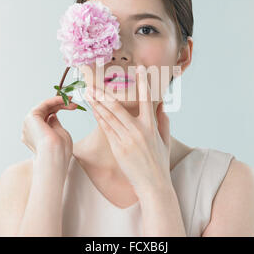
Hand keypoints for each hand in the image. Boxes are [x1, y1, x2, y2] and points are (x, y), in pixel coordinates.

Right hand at [21, 95, 77, 165]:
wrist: (54, 155)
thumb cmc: (60, 150)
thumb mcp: (60, 134)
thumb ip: (55, 125)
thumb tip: (52, 115)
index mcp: (37, 136)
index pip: (47, 117)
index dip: (59, 110)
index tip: (73, 106)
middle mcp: (30, 130)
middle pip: (46, 111)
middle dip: (61, 105)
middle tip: (74, 102)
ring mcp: (29, 124)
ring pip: (45, 107)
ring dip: (59, 102)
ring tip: (72, 101)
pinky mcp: (30, 118)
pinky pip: (44, 105)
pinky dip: (55, 100)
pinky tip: (65, 99)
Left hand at [85, 65, 171, 195]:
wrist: (152, 184)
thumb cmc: (160, 162)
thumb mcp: (165, 140)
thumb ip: (163, 121)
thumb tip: (160, 105)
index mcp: (151, 126)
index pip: (146, 99)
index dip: (143, 83)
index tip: (139, 69)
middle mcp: (138, 130)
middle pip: (117, 106)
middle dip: (104, 93)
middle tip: (94, 81)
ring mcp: (126, 139)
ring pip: (108, 116)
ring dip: (96, 102)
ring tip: (88, 91)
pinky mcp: (117, 148)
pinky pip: (106, 129)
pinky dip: (98, 117)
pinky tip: (92, 108)